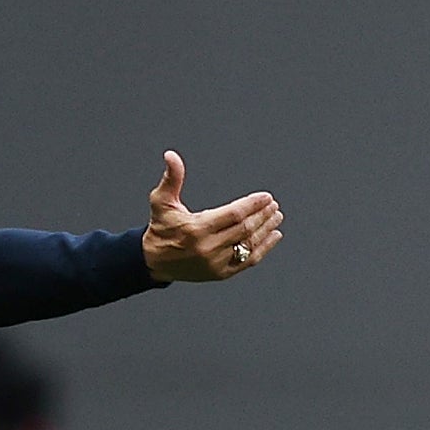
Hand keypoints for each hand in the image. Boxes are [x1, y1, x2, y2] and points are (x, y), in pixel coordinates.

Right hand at [142, 150, 282, 282]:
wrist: (154, 261)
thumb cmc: (160, 228)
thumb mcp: (161, 201)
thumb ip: (171, 178)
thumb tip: (171, 155)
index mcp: (196, 229)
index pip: (233, 215)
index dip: (252, 205)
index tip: (265, 197)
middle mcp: (207, 248)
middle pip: (244, 229)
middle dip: (262, 215)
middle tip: (273, 205)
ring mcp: (215, 263)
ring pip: (249, 244)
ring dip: (266, 229)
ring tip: (276, 216)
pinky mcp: (220, 273)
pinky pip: (247, 261)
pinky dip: (264, 248)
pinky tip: (273, 236)